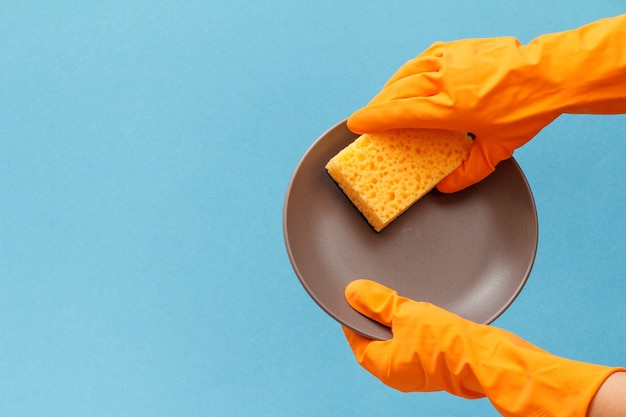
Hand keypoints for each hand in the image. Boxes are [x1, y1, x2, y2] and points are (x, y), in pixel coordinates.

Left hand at [342, 279, 622, 416]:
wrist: (489, 358)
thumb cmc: (448, 342)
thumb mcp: (407, 314)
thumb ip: (379, 303)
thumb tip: (353, 292)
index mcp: (385, 366)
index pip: (356, 340)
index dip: (352, 318)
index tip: (351, 298)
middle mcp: (399, 372)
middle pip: (376, 339)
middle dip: (373, 317)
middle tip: (372, 293)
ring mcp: (418, 369)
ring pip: (397, 338)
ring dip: (394, 319)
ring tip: (395, 297)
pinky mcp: (436, 361)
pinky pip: (415, 340)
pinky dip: (412, 324)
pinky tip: (418, 309)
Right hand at [348, 15, 625, 191]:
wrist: (549, 74)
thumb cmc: (525, 110)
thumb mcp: (497, 150)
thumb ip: (468, 173)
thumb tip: (446, 186)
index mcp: (449, 109)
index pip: (399, 113)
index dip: (373, 118)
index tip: (355, 123)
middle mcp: (444, 82)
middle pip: (397, 92)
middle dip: (378, 105)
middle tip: (369, 117)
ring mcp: (450, 61)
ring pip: (407, 72)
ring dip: (391, 87)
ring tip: (385, 99)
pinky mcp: (458, 49)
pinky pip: (424, 58)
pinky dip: (411, 69)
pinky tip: (409, 76)